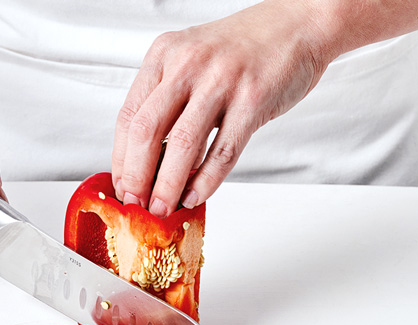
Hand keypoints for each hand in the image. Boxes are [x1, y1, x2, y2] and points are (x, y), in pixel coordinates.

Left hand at [111, 0, 330, 216]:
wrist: (297, 25)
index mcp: (165, 55)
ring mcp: (220, 81)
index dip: (121, 159)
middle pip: (146, 131)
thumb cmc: (244, 49)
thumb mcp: (193, 61)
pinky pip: (222, 151)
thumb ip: (170, 102)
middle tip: (137, 204)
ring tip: (164, 207)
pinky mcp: (252, 99)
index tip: (122, 186)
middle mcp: (188, 64)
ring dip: (168, 185)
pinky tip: (196, 195)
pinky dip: (206, 180)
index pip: (128, 115)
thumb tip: (151, 160)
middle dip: (137, 177)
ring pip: (182, 146)